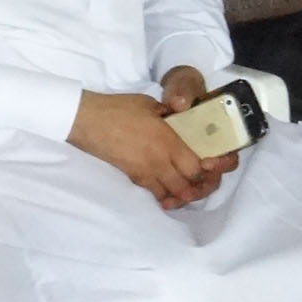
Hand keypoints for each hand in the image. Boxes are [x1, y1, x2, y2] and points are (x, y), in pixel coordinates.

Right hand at [70, 89, 221, 210]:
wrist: (90, 122)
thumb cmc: (120, 109)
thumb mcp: (151, 105)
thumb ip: (170, 116)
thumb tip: (180, 119)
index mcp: (168, 139)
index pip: (196, 165)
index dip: (208, 170)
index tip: (211, 166)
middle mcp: (160, 159)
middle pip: (188, 183)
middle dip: (199, 184)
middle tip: (203, 178)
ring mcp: (147, 171)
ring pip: (173, 193)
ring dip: (183, 193)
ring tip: (188, 189)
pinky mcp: (134, 176)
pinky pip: (155, 192)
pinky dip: (165, 196)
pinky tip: (169, 195)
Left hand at [158, 66, 243, 192]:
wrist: (163, 99)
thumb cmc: (181, 90)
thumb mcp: (183, 87)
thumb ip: (183, 92)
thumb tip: (180, 103)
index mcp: (221, 132)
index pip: (230, 153)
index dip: (222, 162)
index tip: (206, 163)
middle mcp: (212, 149)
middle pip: (216, 176)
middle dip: (203, 186)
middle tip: (188, 191)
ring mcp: (195, 160)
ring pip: (200, 185)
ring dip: (189, 195)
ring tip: (173, 201)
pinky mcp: (178, 167)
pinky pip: (182, 186)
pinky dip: (176, 195)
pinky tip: (164, 201)